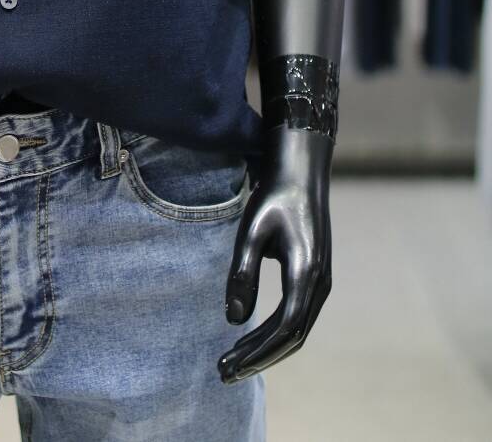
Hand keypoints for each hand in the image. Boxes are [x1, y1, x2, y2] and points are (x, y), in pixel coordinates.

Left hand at [219, 126, 332, 382]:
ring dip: (267, 349)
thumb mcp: (252, 231)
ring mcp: (320, 282)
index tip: (227, 365)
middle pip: (292, 337)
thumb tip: (233, 320)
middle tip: (224, 373)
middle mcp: (319, 284)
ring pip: (296, 330)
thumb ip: (243, 274)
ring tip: (234, 361)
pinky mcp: (315, 278)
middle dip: (259, 358)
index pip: (283, 329)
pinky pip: (297, 316)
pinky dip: (275, 334)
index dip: (256, 352)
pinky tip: (251, 338)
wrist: (301, 170)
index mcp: (306, 273)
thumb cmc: (273, 196)